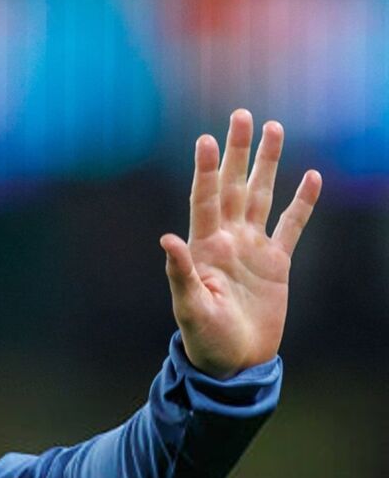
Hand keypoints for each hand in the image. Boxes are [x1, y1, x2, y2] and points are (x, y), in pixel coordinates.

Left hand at [160, 109, 321, 378]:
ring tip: (273, 129)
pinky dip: (302, 203)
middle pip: (232, 186)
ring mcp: (252, 249)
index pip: (204, 199)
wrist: (233, 362)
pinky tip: (311, 176)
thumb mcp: (190, 307)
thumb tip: (166, 239)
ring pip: (261, 196)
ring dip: (266, 165)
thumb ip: (179, 273)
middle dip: (237, 152)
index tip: (205, 139)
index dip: (205, 170)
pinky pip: (291, 226)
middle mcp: (227, 240)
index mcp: (203, 248)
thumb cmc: (205, 339)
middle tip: (241, 115)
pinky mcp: (276, 263)